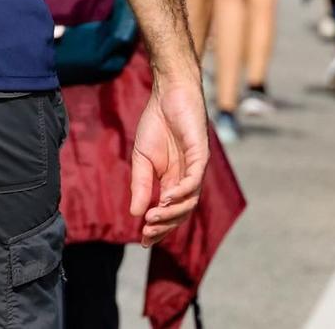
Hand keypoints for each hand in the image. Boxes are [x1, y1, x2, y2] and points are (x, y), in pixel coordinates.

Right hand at [129, 67, 208, 246]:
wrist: (167, 94)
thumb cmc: (156, 124)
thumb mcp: (141, 160)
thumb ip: (141, 185)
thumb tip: (135, 214)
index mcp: (172, 181)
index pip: (169, 211)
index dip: (158, 227)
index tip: (143, 240)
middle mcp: (187, 179)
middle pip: (181, 212)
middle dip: (164, 225)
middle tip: (147, 232)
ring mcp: (195, 168)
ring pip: (189, 201)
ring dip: (171, 212)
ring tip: (152, 217)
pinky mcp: (200, 155)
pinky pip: (194, 180)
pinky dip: (181, 192)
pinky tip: (166, 198)